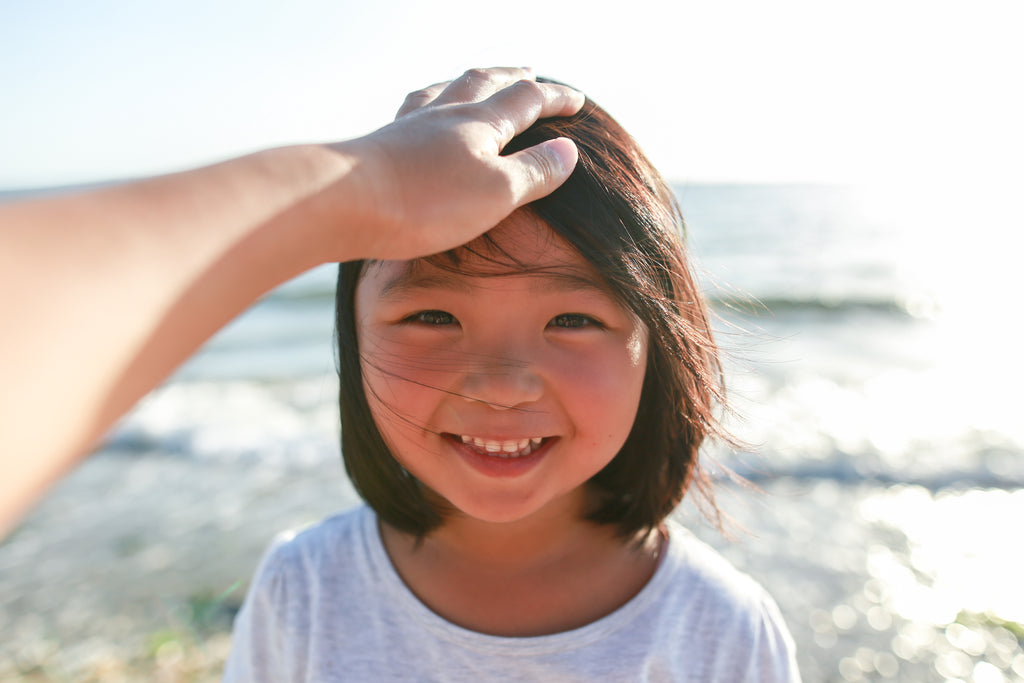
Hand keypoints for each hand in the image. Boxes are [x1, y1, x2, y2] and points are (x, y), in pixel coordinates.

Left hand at [334, 67, 583, 259]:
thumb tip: (569, 149)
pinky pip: (414, 110)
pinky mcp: (382, 144)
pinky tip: (420, 113)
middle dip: (513, 77)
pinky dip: (430, 102)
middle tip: (529, 72)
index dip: (555, 98)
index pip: (527, 100)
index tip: (576, 100)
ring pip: (446, 89)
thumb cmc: (425, 202)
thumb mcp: (497, 193)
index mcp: (480, 124)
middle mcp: (445, 114)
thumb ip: (535, 171)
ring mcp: (410, 126)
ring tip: (475, 81)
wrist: (343, 200)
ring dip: (468, 82)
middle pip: (484, 81)